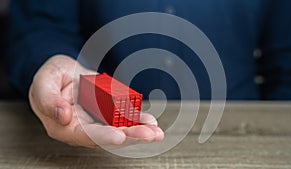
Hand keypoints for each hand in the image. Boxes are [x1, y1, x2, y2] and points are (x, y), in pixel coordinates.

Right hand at [29, 55, 163, 148]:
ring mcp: (97, 119)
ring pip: (119, 129)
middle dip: (130, 137)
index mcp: (65, 126)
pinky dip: (137, 119)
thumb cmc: (50, 78)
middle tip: (149, 135)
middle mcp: (84, 127)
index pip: (85, 135)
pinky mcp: (107, 111)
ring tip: (156, 132)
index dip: (103, 136)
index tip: (119, 136)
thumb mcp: (43, 83)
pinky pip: (123, 116)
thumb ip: (47, 100)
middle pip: (108, 136)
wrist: (62, 71)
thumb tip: (62, 116)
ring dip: (139, 131)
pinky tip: (150, 121)